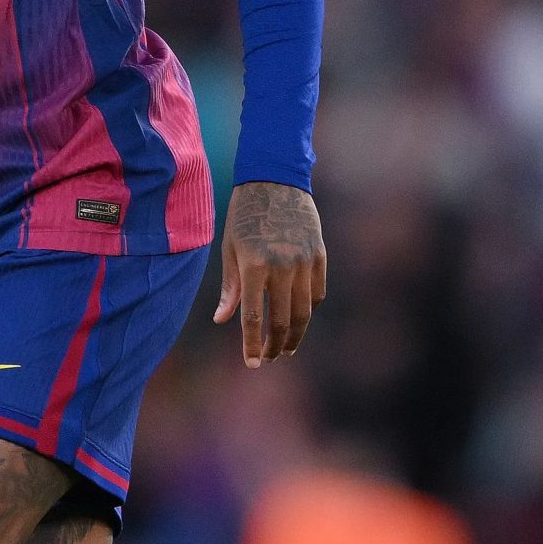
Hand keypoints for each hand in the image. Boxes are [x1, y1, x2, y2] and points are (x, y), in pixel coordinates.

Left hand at [211, 181, 326, 367]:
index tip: (252, 364)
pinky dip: (309, 309)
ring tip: (286, 348)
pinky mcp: (320, 255)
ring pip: (304, 312)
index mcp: (254, 265)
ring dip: (295, 335)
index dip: (252, 345)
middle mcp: (282, 266)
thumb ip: (230, 287)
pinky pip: (317, 292)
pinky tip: (299, 317)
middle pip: (283, 321)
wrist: (275, 179)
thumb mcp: (230, 248)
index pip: (254, 317)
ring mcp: (304, 261)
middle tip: (270, 358)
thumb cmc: (244, 214)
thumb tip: (222, 320)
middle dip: (276, 346)